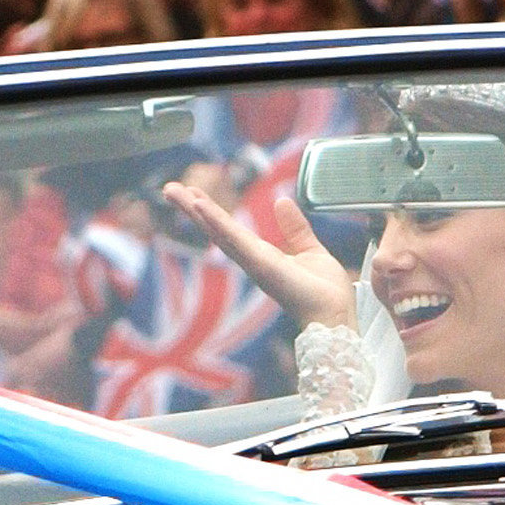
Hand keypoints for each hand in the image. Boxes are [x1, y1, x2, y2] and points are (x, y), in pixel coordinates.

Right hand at [160, 180, 354, 330]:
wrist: (336, 316)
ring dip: (197, 211)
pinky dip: (218, 224)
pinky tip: (201, 208)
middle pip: (216, 230)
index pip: (230, 229)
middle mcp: (252, 260)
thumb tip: (282, 202)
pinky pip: (236, 242)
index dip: (211, 211)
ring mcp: (254, 264)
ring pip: (219, 233)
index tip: (193, 193)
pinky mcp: (262, 266)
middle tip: (169, 189)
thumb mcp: (310, 250)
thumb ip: (295, 228)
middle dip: (192, 209)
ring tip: (175, 192)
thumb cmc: (325, 294)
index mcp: (262, 256)